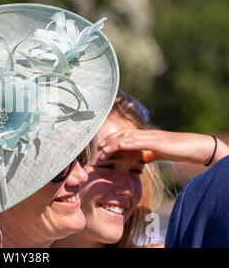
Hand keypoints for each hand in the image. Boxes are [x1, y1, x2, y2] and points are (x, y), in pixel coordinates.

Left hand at [97, 130, 228, 165]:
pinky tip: (121, 145)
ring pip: (128, 137)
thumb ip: (148, 154)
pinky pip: (141, 141)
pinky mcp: (157, 142)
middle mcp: (145, 134)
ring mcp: (151, 136)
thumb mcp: (158, 153)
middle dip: (108, 142)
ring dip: (114, 143)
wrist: (194, 147)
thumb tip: (141, 159)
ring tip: (103, 149)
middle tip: (97, 151)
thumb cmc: (177, 150)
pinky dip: (130, 142)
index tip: (100, 149)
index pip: (123, 136)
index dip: (111, 141)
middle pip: (122, 135)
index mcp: (144, 137)